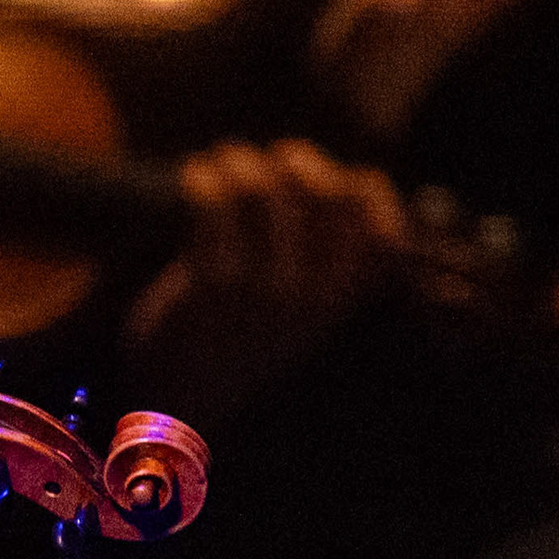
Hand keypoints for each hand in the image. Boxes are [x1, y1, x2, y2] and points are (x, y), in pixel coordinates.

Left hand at [119, 137, 407, 422]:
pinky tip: (194, 177)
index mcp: (343, 300)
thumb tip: (342, 176)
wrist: (178, 398)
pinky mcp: (214, 287)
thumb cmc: (236, 336)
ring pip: (264, 191)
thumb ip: (321, 250)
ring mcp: (265, 292)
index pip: (381, 224)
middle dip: (292, 161)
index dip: (360, 186)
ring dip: (236, 163)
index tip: (325, 177)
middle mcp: (314, 296)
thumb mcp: (298, 303)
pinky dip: (203, 180)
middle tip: (262, 161)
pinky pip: (214, 208)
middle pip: (323, 191)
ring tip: (218, 163)